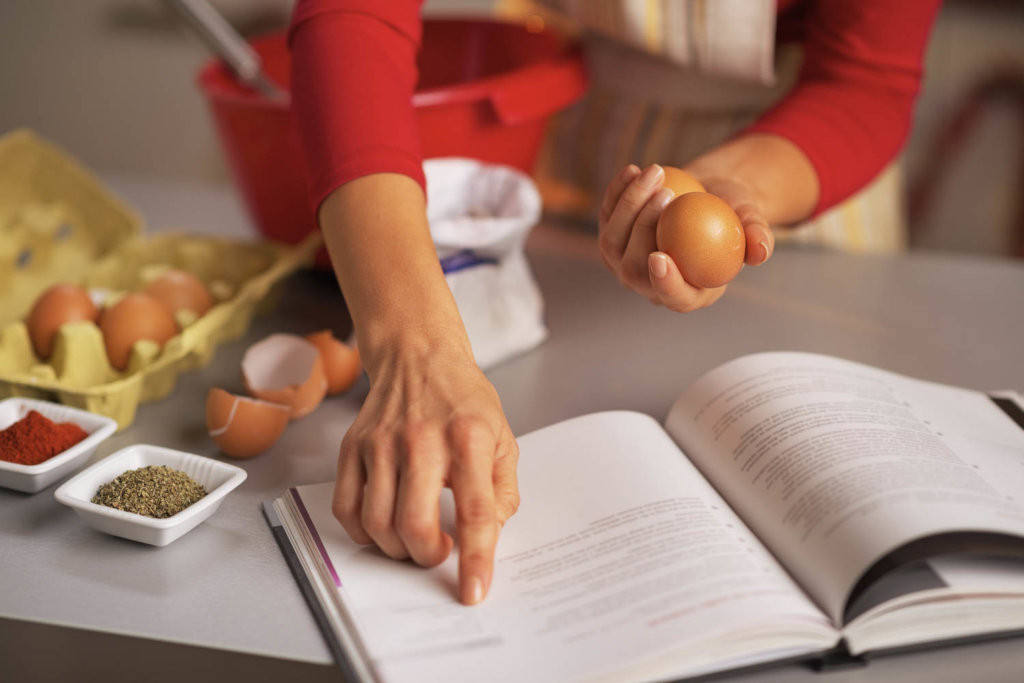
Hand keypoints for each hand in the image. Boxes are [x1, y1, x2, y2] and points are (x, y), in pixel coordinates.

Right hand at [333, 338, 518, 605]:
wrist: (418, 356)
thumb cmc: (464, 400)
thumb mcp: (503, 439)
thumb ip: (502, 491)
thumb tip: (488, 534)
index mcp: (469, 438)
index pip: (475, 510)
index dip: (476, 558)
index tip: (474, 591)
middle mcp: (422, 439)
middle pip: (414, 523)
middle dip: (427, 556)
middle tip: (438, 553)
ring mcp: (381, 442)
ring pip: (377, 522)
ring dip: (396, 548)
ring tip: (413, 540)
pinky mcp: (352, 446)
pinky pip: (347, 507)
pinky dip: (363, 532)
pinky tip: (383, 526)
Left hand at [597, 163, 773, 311]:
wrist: (708, 195)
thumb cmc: (734, 212)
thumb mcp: (751, 220)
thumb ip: (757, 236)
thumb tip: (762, 252)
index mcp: (687, 293)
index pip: (671, 297)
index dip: (663, 282)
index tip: (660, 256)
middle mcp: (649, 284)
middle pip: (633, 270)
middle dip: (643, 230)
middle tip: (666, 194)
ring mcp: (624, 263)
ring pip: (611, 243)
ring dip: (630, 205)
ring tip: (656, 173)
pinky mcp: (612, 236)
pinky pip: (607, 217)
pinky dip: (618, 192)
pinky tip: (634, 169)